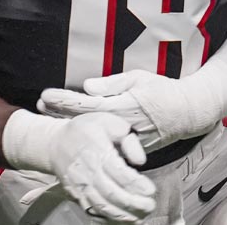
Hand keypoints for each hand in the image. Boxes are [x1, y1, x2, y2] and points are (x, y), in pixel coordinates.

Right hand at [2, 110, 154, 221]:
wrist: (54, 144)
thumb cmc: (86, 131)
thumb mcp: (108, 121)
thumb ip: (128, 138)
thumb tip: (141, 161)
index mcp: (97, 150)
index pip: (119, 173)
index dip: (136, 184)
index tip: (151, 190)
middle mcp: (87, 171)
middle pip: (111, 193)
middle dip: (133, 203)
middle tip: (150, 206)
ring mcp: (80, 186)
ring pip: (102, 206)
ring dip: (122, 215)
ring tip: (140, 217)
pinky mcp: (76, 196)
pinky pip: (92, 211)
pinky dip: (107, 219)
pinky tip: (122, 220)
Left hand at [39, 70, 218, 151]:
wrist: (187, 112)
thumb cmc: (162, 91)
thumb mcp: (139, 78)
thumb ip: (112, 84)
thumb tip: (86, 86)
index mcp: (122, 106)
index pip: (85, 104)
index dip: (63, 100)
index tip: (44, 95)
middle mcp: (120, 125)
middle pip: (83, 121)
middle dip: (59, 113)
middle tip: (38, 105)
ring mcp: (124, 139)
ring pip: (92, 133)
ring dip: (70, 124)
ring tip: (48, 115)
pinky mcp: (130, 148)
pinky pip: (106, 142)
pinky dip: (88, 136)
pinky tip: (73, 131)